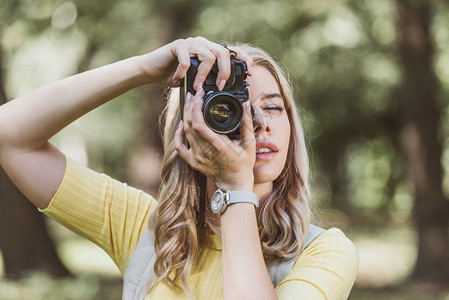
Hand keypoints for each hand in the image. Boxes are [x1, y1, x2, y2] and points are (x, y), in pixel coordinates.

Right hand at [138, 36, 253, 88]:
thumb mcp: (195, 81)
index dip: (244, 60)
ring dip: (204, 75)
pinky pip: (187, 59)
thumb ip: (208, 82)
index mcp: (209, 50)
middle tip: (220, 86)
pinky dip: (184, 72)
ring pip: (208, 56)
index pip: (232, 51)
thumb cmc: (173, 76)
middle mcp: (202, 43)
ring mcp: (190, 42)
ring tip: (197, 87)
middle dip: (225, 71)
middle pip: (223, 52)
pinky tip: (178, 79)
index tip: (250, 74)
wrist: (151, 70)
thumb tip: (223, 92)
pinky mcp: (178, 45)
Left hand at [174, 89, 255, 190]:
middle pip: (189, 124)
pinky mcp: (193, 161)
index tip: (201, 95)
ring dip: (185, 115)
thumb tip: (245, 104)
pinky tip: (182, 124)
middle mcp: (204, 151)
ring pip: (184, 132)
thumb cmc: (243, 164)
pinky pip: (179, 146)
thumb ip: (247, 122)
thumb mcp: (249, 142)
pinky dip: (178, 133)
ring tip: (190, 102)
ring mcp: (197, 157)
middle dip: (191, 105)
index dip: (196, 106)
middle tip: (196, 94)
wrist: (234, 184)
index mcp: (218, 146)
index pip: (199, 123)